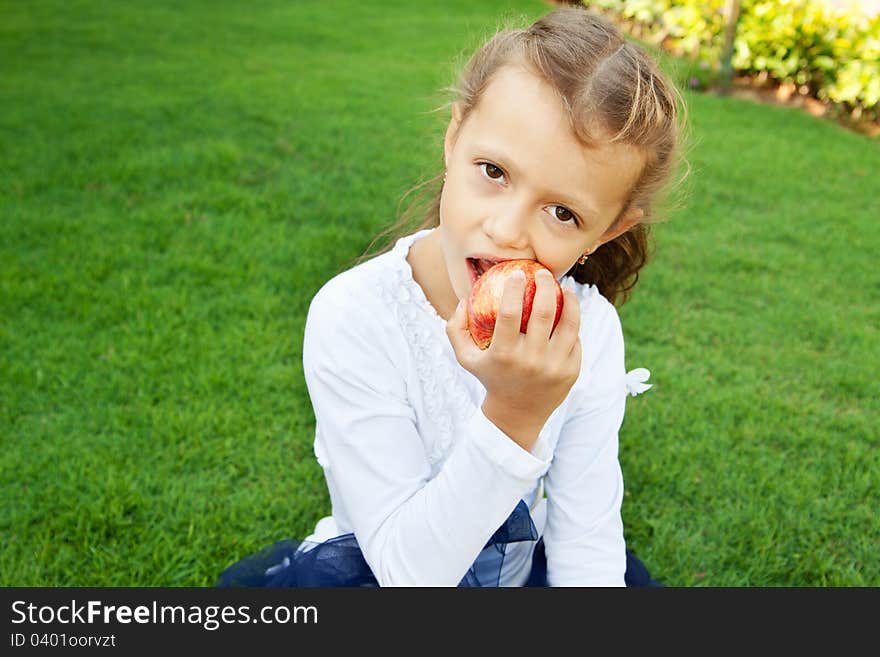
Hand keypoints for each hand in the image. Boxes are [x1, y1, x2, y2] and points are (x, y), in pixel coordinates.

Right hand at [446, 268, 582, 450]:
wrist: (517, 414)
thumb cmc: (490, 377)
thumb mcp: (465, 358)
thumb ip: (456, 329)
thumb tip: (463, 300)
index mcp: (504, 354)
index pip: (509, 312)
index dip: (514, 288)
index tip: (518, 273)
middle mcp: (530, 361)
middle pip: (543, 312)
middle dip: (546, 285)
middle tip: (544, 274)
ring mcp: (554, 367)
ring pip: (568, 323)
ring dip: (569, 300)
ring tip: (564, 289)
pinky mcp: (571, 372)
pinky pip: (575, 339)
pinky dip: (572, 324)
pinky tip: (569, 312)